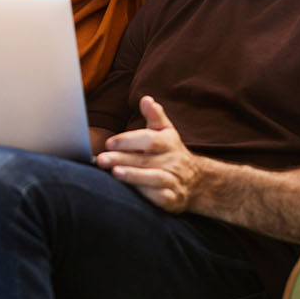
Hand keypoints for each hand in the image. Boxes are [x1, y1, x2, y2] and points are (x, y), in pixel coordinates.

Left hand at [95, 95, 202, 211]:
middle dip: (122, 159)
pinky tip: (132, 192)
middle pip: (146, 159)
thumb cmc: (171, 153)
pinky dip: (148, 195)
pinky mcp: (174, 199)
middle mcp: (173, 161)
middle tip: (102, 159)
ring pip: (155, 178)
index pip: (150, 139)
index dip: (129, 140)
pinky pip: (161, 197)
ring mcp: (174, 180)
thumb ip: (155, 116)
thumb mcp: (166, 132)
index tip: (109, 143)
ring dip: (134, 176)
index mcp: (169, 142)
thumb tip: (146, 99)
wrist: (197, 180)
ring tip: (115, 173)